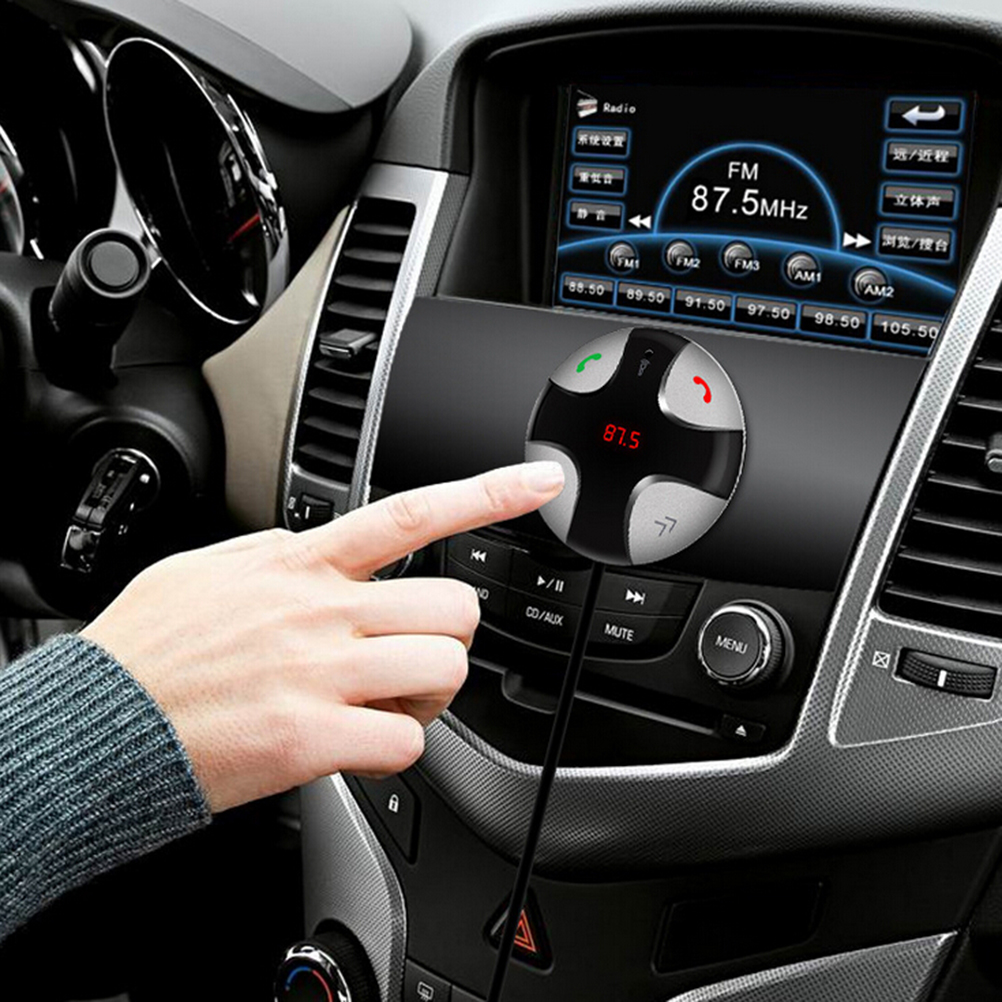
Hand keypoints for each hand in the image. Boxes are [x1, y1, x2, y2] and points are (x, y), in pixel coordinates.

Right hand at [81, 461, 564, 811]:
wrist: (100, 723)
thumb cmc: (151, 648)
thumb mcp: (213, 569)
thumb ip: (282, 557)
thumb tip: (321, 551)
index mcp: (301, 563)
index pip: (413, 512)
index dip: (487, 492)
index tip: (541, 480)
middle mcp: (322, 610)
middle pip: (454, 606)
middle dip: (449, 635)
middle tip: (414, 656)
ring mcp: (320, 673)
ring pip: (446, 669)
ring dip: (431, 693)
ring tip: (387, 702)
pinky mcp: (311, 738)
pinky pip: (408, 742)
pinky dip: (396, 749)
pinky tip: (357, 744)